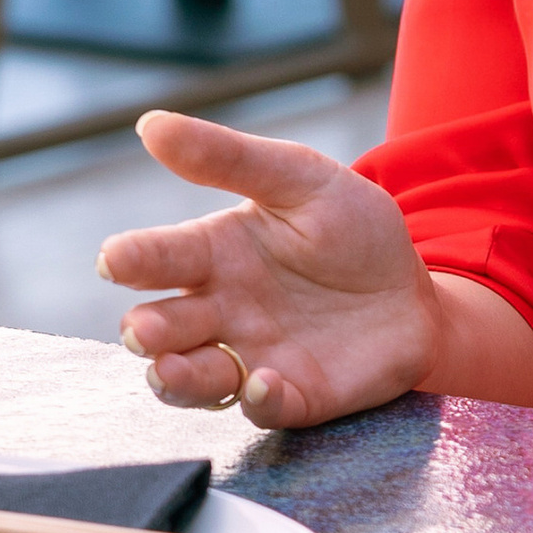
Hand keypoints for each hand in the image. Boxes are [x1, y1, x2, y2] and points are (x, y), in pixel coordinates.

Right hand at [99, 112, 446, 428]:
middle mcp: (219, 311)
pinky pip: (264, 407)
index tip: (116, 259)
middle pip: (162, 327)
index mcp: (213, 254)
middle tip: (143, 329)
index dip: (130, 259)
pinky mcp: (296, 395)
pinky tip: (265, 381)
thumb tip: (149, 124)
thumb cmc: (353, 231)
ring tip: (171, 370)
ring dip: (177, 379)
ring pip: (194, 379)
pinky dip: (259, 399)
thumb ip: (230, 159)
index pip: (157, 258)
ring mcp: (252, 356)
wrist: (416, 290)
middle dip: (146, 331)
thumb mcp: (301, 180)